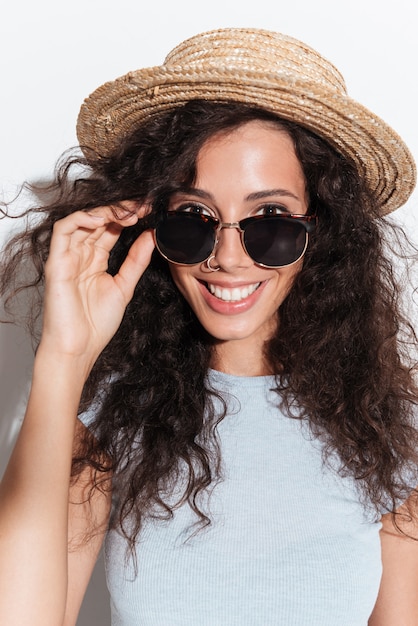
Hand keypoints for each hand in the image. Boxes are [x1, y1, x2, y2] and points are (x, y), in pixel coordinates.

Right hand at [39, 203, 154, 372]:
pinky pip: (63, 230)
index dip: (128, 217)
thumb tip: (150, 236)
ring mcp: (68, 257)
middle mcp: (81, 255)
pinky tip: (101, 218)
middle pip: (98, 221)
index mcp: (95, 260)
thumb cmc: (96, 324)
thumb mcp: (124, 287)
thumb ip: (136, 261)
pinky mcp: (57, 262)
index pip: (110, 228)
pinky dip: (81, 219)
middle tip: (143, 205)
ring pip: (83, 220)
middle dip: (121, 210)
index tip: (150, 210)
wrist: (79, 348)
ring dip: (106, 211)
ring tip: (128, 212)